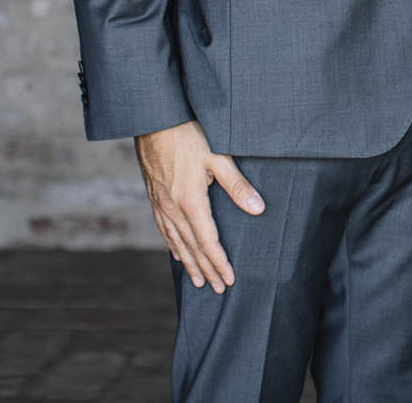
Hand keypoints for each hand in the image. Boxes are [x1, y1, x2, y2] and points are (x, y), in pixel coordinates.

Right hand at [134, 119, 263, 292]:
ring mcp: (161, 204)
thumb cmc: (188, 136)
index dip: (219, 262)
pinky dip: (172, 245)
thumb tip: (258, 209)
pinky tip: (177, 253)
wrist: (153, 122)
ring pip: (176, 241)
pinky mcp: (154, 196)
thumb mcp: (218, 157)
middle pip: (192, 247)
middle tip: (217, 289)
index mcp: (190, 201)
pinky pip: (164, 229)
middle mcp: (173, 208)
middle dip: (206, 270)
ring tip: (197, 281)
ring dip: (189, 263)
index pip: (207, 241)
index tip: (228, 279)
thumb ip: (237, 185)